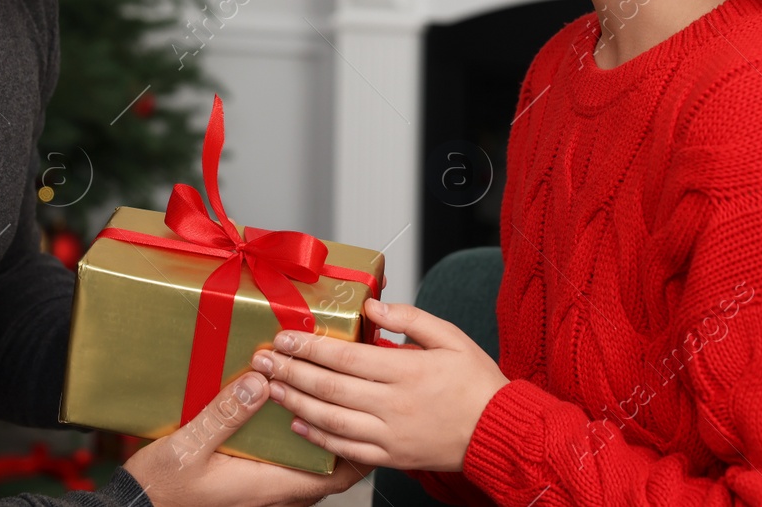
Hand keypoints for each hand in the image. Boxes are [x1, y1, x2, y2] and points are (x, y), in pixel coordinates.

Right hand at [121, 371, 367, 506]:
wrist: (139, 506)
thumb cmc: (163, 484)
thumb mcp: (190, 445)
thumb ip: (225, 414)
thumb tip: (261, 382)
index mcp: (268, 486)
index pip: (334, 476)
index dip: (358, 451)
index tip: (368, 419)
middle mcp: (272, 494)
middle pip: (328, 474)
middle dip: (344, 441)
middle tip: (350, 404)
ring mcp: (261, 494)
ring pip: (308, 474)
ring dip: (320, 445)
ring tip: (324, 408)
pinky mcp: (248, 489)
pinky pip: (287, 472)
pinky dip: (297, 450)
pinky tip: (286, 423)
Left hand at [252, 298, 508, 471]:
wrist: (499, 431)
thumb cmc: (476, 382)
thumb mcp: (450, 336)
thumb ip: (409, 318)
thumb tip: (372, 304)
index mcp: (406, 371)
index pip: (345, 358)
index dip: (309, 348)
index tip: (284, 338)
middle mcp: (393, 405)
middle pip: (329, 388)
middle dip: (290, 372)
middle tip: (262, 361)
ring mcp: (390, 435)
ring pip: (331, 421)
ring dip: (295, 404)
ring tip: (271, 389)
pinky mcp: (392, 458)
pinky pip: (347, 451)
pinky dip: (319, 439)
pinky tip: (299, 426)